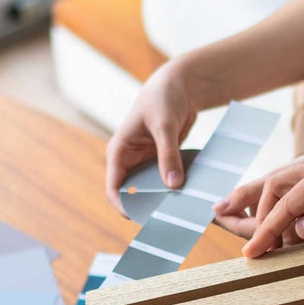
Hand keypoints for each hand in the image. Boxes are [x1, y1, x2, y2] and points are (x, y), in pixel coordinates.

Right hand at [106, 61, 197, 215]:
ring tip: (180, 211)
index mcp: (119, 152)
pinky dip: (175, 189)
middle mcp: (130, 159)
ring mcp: (147, 161)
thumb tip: (172, 185)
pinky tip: (190, 197)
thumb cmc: (164, 98)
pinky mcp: (162, 161)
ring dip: (164, 199)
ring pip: (152, 189)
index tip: (143, 219)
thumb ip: (168, 155)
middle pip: (133, 194)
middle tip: (167, 220)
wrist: (180, 84)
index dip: (124, 207)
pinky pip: (167, 180)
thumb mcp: (164, 126)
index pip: (114, 189)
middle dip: (147, 207)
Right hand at [214, 140, 303, 255]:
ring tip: (232, 214)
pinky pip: (302, 187)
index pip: (287, 203)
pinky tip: (278, 209)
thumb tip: (300, 229)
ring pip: (285, 184)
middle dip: (258, 217)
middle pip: (276, 188)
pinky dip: (284, 200)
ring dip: (261, 202)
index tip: (253, 254)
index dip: (268, 230)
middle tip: (248, 246)